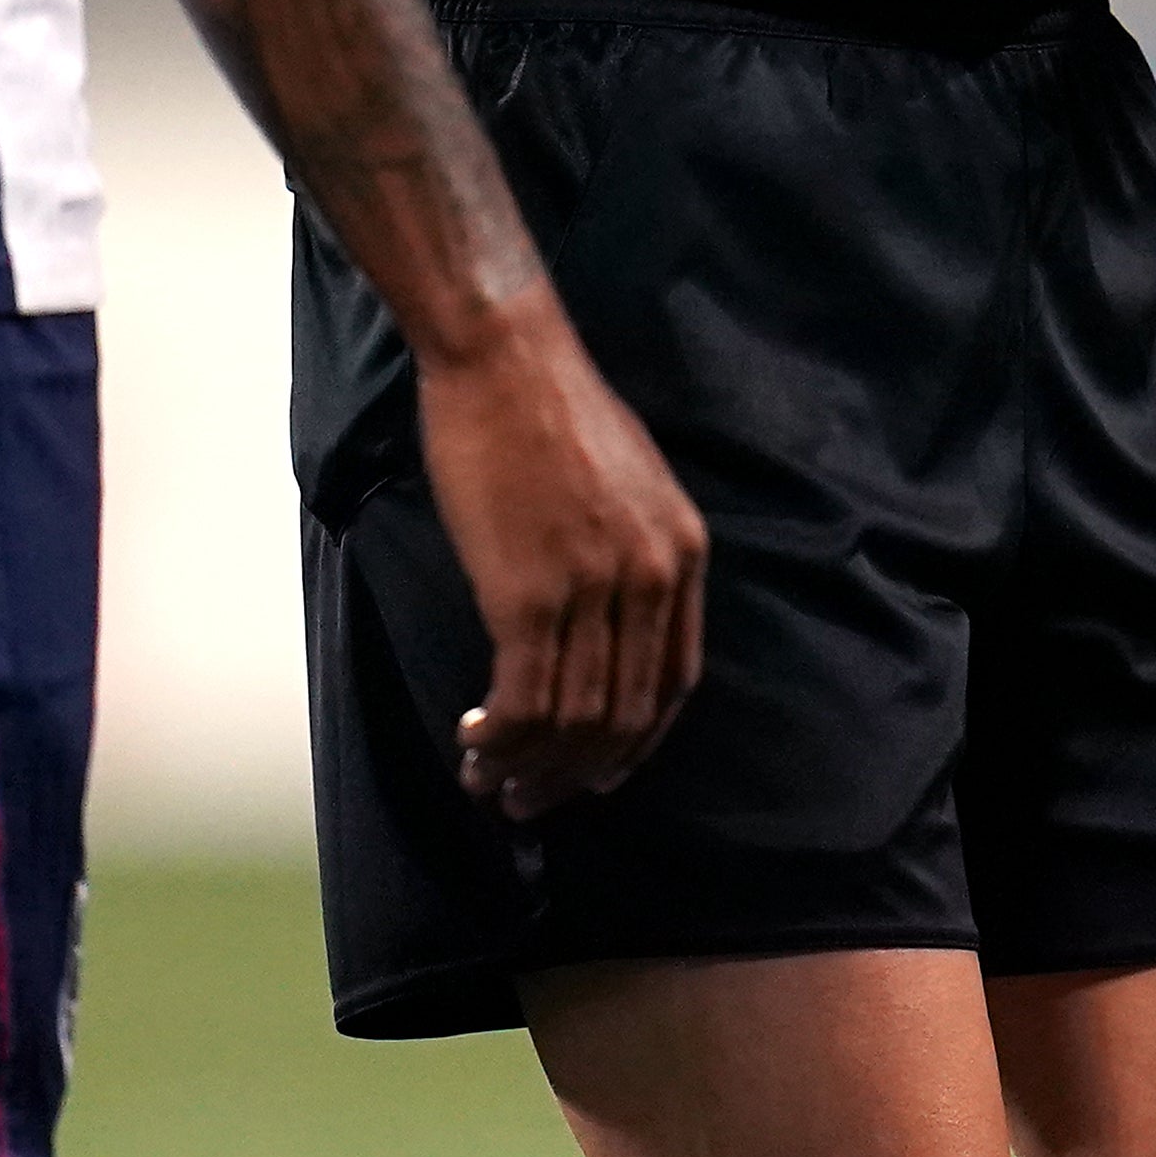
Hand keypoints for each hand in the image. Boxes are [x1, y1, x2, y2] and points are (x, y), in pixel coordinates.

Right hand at [412, 305, 708, 817]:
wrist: (505, 357)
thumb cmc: (551, 411)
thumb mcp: (631, 484)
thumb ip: (633, 556)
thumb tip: (603, 630)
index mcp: (683, 554)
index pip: (675, 684)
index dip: (634, 745)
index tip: (594, 774)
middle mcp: (651, 578)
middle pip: (624, 717)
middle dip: (575, 774)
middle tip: (529, 800)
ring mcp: (593, 589)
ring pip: (571, 720)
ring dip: (526, 766)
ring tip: (487, 779)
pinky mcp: (530, 592)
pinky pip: (524, 699)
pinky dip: (498, 737)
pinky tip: (471, 740)